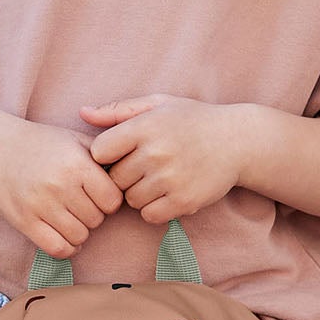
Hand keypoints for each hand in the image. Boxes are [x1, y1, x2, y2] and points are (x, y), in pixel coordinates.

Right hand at [0, 111, 125, 258]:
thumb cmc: (42, 143)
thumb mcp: (75, 139)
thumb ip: (105, 155)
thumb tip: (135, 174)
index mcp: (77, 164)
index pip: (113, 200)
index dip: (110, 200)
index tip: (99, 194)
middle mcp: (60, 185)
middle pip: (97, 220)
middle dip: (93, 214)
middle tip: (81, 204)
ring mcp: (40, 205)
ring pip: (79, 236)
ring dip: (79, 231)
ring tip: (71, 217)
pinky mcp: (24, 221)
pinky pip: (57, 248)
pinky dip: (66, 248)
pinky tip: (64, 236)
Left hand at [79, 95, 250, 222]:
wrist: (238, 141)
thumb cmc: (192, 120)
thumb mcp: (157, 105)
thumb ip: (117, 111)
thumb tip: (82, 113)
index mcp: (145, 127)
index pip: (99, 151)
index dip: (106, 155)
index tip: (120, 153)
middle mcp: (156, 153)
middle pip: (114, 179)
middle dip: (123, 176)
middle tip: (142, 168)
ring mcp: (170, 179)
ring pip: (130, 200)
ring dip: (139, 194)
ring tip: (157, 179)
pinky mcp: (184, 201)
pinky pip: (149, 215)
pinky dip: (154, 209)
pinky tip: (166, 193)